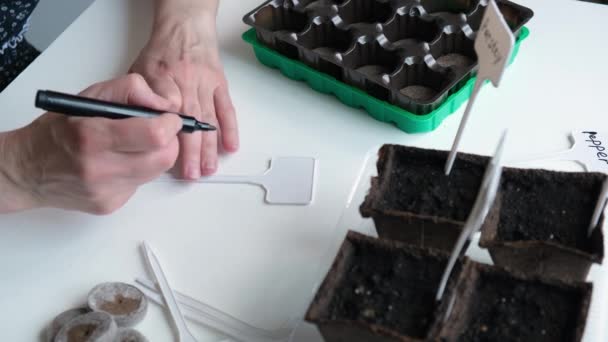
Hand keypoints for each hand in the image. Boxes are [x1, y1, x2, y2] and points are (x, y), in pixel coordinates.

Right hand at [0, 74, 181, 213]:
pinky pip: (140, 185)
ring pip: (156, 172)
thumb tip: (165, 105)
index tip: (168, 118)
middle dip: (169, 141)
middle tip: (158, 131)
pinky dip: (138, 171)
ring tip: (134, 146)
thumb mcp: (91, 96)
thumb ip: (131, 91)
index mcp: (92, 137)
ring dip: (155, 156)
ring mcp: (105, 192)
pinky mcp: (109, 205)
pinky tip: (118, 163)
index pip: (154, 135)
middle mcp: (99, 169)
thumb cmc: (59, 130)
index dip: (169, 124)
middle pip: (163, 158)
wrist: (28, 170)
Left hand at [130, 0, 237, 178]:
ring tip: (208, 168)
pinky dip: (230, 128)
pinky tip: (230, 146)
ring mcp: (206, 85)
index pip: (166, 113)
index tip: (166, 157)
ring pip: (209, 120)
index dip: (168, 136)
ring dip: (210, 146)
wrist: (185, 28)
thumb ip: (138, 95)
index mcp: (164, 80)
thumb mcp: (139, 70)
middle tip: (191, 174)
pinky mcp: (220, 85)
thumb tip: (138, 122)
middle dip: (191, 151)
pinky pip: (226, 109)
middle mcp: (187, 83)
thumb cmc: (161, 52)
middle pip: (191, 122)